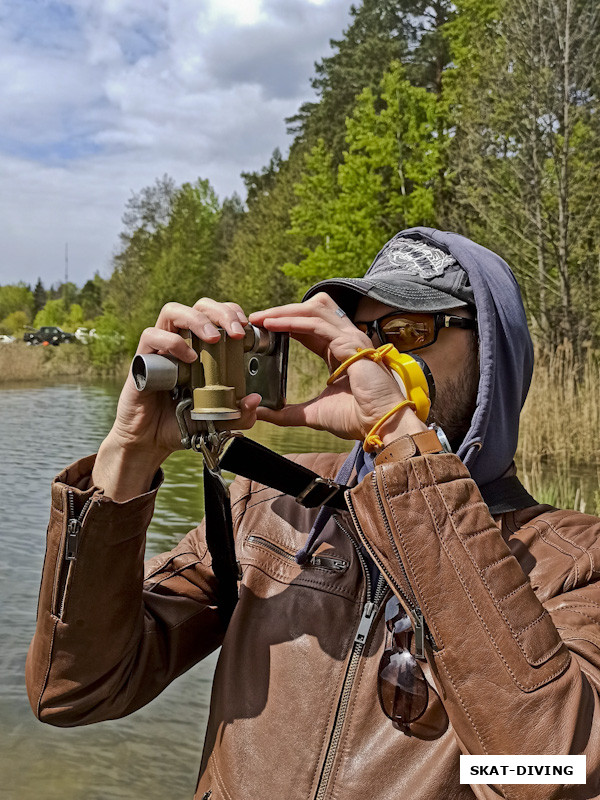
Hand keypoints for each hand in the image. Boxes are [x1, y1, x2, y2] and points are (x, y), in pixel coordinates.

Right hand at [93, 300, 261, 500]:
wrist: (152, 441)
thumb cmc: (183, 424)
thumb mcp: (219, 421)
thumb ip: (240, 414)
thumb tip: (254, 399)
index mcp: (201, 348)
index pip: (216, 315)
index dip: (232, 313)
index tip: (246, 329)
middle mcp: (181, 342)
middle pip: (199, 306)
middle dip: (221, 312)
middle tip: (236, 332)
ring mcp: (160, 349)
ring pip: (173, 311)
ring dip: (196, 319)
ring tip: (213, 338)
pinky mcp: (142, 360)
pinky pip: (152, 336)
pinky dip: (172, 342)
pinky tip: (188, 359)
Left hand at [249, 293, 425, 442]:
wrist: (381, 425)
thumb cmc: (357, 418)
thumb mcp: (313, 413)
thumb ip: (287, 413)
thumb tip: (261, 412)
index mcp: (340, 352)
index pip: (310, 327)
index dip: (286, 323)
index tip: (261, 327)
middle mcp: (347, 340)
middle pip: (312, 310)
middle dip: (283, 310)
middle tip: (256, 318)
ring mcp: (351, 339)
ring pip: (315, 311)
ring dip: (285, 311)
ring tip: (262, 318)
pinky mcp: (351, 345)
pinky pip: (318, 325)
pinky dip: (294, 322)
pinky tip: (273, 326)